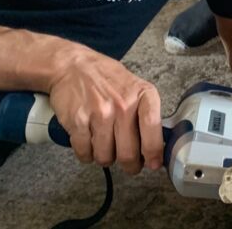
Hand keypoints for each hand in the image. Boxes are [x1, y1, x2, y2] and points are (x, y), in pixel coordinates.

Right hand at [47, 45, 162, 173]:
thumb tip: (157, 147)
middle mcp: (123, 105)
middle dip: (129, 164)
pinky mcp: (78, 122)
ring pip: (105, 157)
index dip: (154, 152)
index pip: (153, 129)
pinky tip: (89, 141)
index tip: (153, 164)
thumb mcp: (136, 88)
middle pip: (128, 153)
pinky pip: (85, 154)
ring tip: (106, 143)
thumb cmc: (108, 80)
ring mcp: (100, 114)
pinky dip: (87, 154)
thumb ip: (147, 114)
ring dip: (105, 157)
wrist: (74, 66)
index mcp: (143, 95)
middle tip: (128, 162)